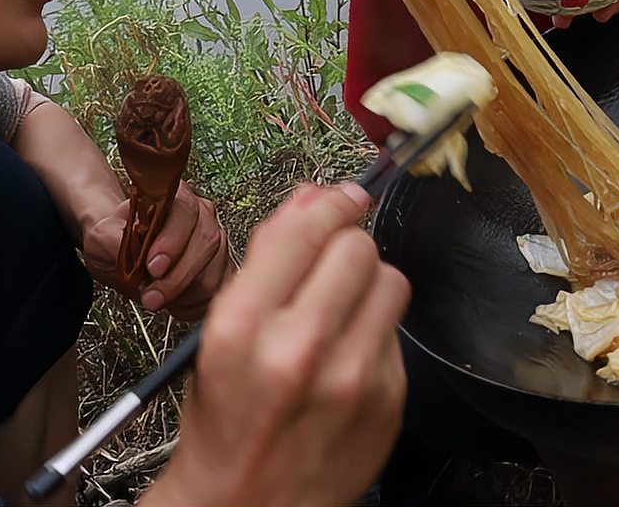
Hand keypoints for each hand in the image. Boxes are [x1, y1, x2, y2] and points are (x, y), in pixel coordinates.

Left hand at [83, 181, 230, 319]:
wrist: (121, 255)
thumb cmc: (116, 240)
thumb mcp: (102, 237)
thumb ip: (114, 239)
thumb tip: (126, 249)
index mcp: (176, 198)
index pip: (185, 212)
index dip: (172, 241)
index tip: (153, 267)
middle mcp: (203, 216)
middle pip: (206, 244)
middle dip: (177, 277)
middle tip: (152, 296)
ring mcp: (217, 244)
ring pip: (213, 273)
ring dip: (183, 295)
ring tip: (156, 298)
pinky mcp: (222, 271)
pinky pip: (217, 293)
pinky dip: (194, 305)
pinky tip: (173, 303)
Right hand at [144, 183, 408, 506]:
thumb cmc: (228, 420)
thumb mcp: (220, 334)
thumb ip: (267, 261)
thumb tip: (313, 197)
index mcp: (242, 327)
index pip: (305, 231)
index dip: (329, 203)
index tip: (340, 197)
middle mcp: (299, 349)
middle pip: (358, 248)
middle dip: (347, 245)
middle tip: (333, 262)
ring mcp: (352, 378)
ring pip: (391, 280)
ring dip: (369, 283)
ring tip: (343, 307)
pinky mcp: (388, 400)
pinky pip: (398, 330)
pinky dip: (376, 329)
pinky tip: (350, 353)